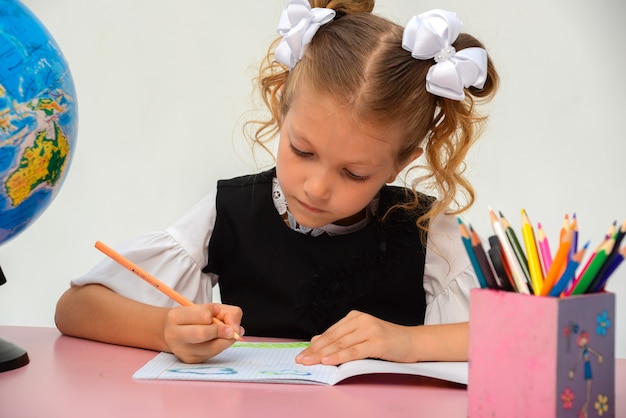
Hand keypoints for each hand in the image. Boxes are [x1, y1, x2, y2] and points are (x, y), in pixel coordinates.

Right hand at [163, 303, 243, 362]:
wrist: (175, 331)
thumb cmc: (194, 317)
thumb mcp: (209, 307)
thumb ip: (227, 312)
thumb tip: (236, 328)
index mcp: (176, 317)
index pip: (202, 315)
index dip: (214, 313)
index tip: (217, 311)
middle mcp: (175, 335)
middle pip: (202, 334)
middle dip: (221, 330)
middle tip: (231, 330)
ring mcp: (183, 351)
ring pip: (211, 348)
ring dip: (225, 340)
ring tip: (228, 333)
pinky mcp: (191, 360)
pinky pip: (213, 354)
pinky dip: (221, 346)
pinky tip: (219, 340)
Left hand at [295, 310, 413, 365]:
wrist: (412, 341)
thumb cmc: (387, 340)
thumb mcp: (361, 336)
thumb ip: (341, 337)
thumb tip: (316, 340)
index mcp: (355, 317)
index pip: (330, 332)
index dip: (315, 344)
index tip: (302, 353)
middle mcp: (361, 320)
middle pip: (333, 337)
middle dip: (315, 350)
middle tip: (301, 359)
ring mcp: (369, 330)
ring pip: (341, 344)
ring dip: (323, 354)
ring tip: (310, 361)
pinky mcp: (377, 342)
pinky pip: (354, 351)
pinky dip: (339, 356)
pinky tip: (328, 360)